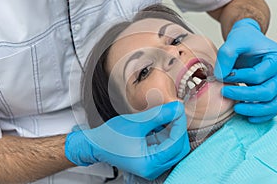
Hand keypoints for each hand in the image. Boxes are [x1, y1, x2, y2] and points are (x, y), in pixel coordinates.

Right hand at [65, 101, 188, 179]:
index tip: (178, 110)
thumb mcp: (137, 122)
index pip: (175, 144)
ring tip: (168, 115)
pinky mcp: (151, 158)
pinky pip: (166, 146)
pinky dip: (167, 133)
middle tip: (176, 112)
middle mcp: (153, 168)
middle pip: (179, 149)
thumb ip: (159, 115)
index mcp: (149, 163)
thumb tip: (177, 108)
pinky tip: (162, 122)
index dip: (179, 125)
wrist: (97, 144)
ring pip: (174, 147)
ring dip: (173, 131)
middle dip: (179, 129)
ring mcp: (152, 164)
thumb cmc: (110, 137)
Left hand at [214, 18, 276, 122]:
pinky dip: (260, 115)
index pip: (260, 74)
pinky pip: (271, 108)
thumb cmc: (245, 39)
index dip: (241, 77)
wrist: (247, 41)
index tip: (226, 75)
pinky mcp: (273, 92)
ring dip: (254, 109)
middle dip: (244, 95)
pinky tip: (246, 116)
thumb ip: (227, 55)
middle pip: (268, 92)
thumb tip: (221, 76)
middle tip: (225, 92)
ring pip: (273, 104)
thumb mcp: (234, 40)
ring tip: (236, 108)